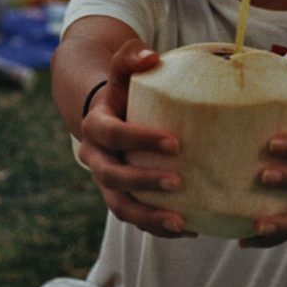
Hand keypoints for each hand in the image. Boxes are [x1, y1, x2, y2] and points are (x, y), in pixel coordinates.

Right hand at [77, 39, 194, 238]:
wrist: (107, 115)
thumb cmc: (125, 90)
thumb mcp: (123, 69)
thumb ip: (132, 57)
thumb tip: (151, 57)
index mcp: (95, 126)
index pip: (113, 134)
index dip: (140, 139)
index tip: (175, 143)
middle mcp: (96, 158)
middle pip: (112, 177)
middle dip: (143, 182)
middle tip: (179, 182)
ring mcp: (106, 182)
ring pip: (120, 206)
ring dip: (149, 218)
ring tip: (182, 224)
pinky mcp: (120, 198)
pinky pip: (135, 218)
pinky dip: (159, 227)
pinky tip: (191, 229)